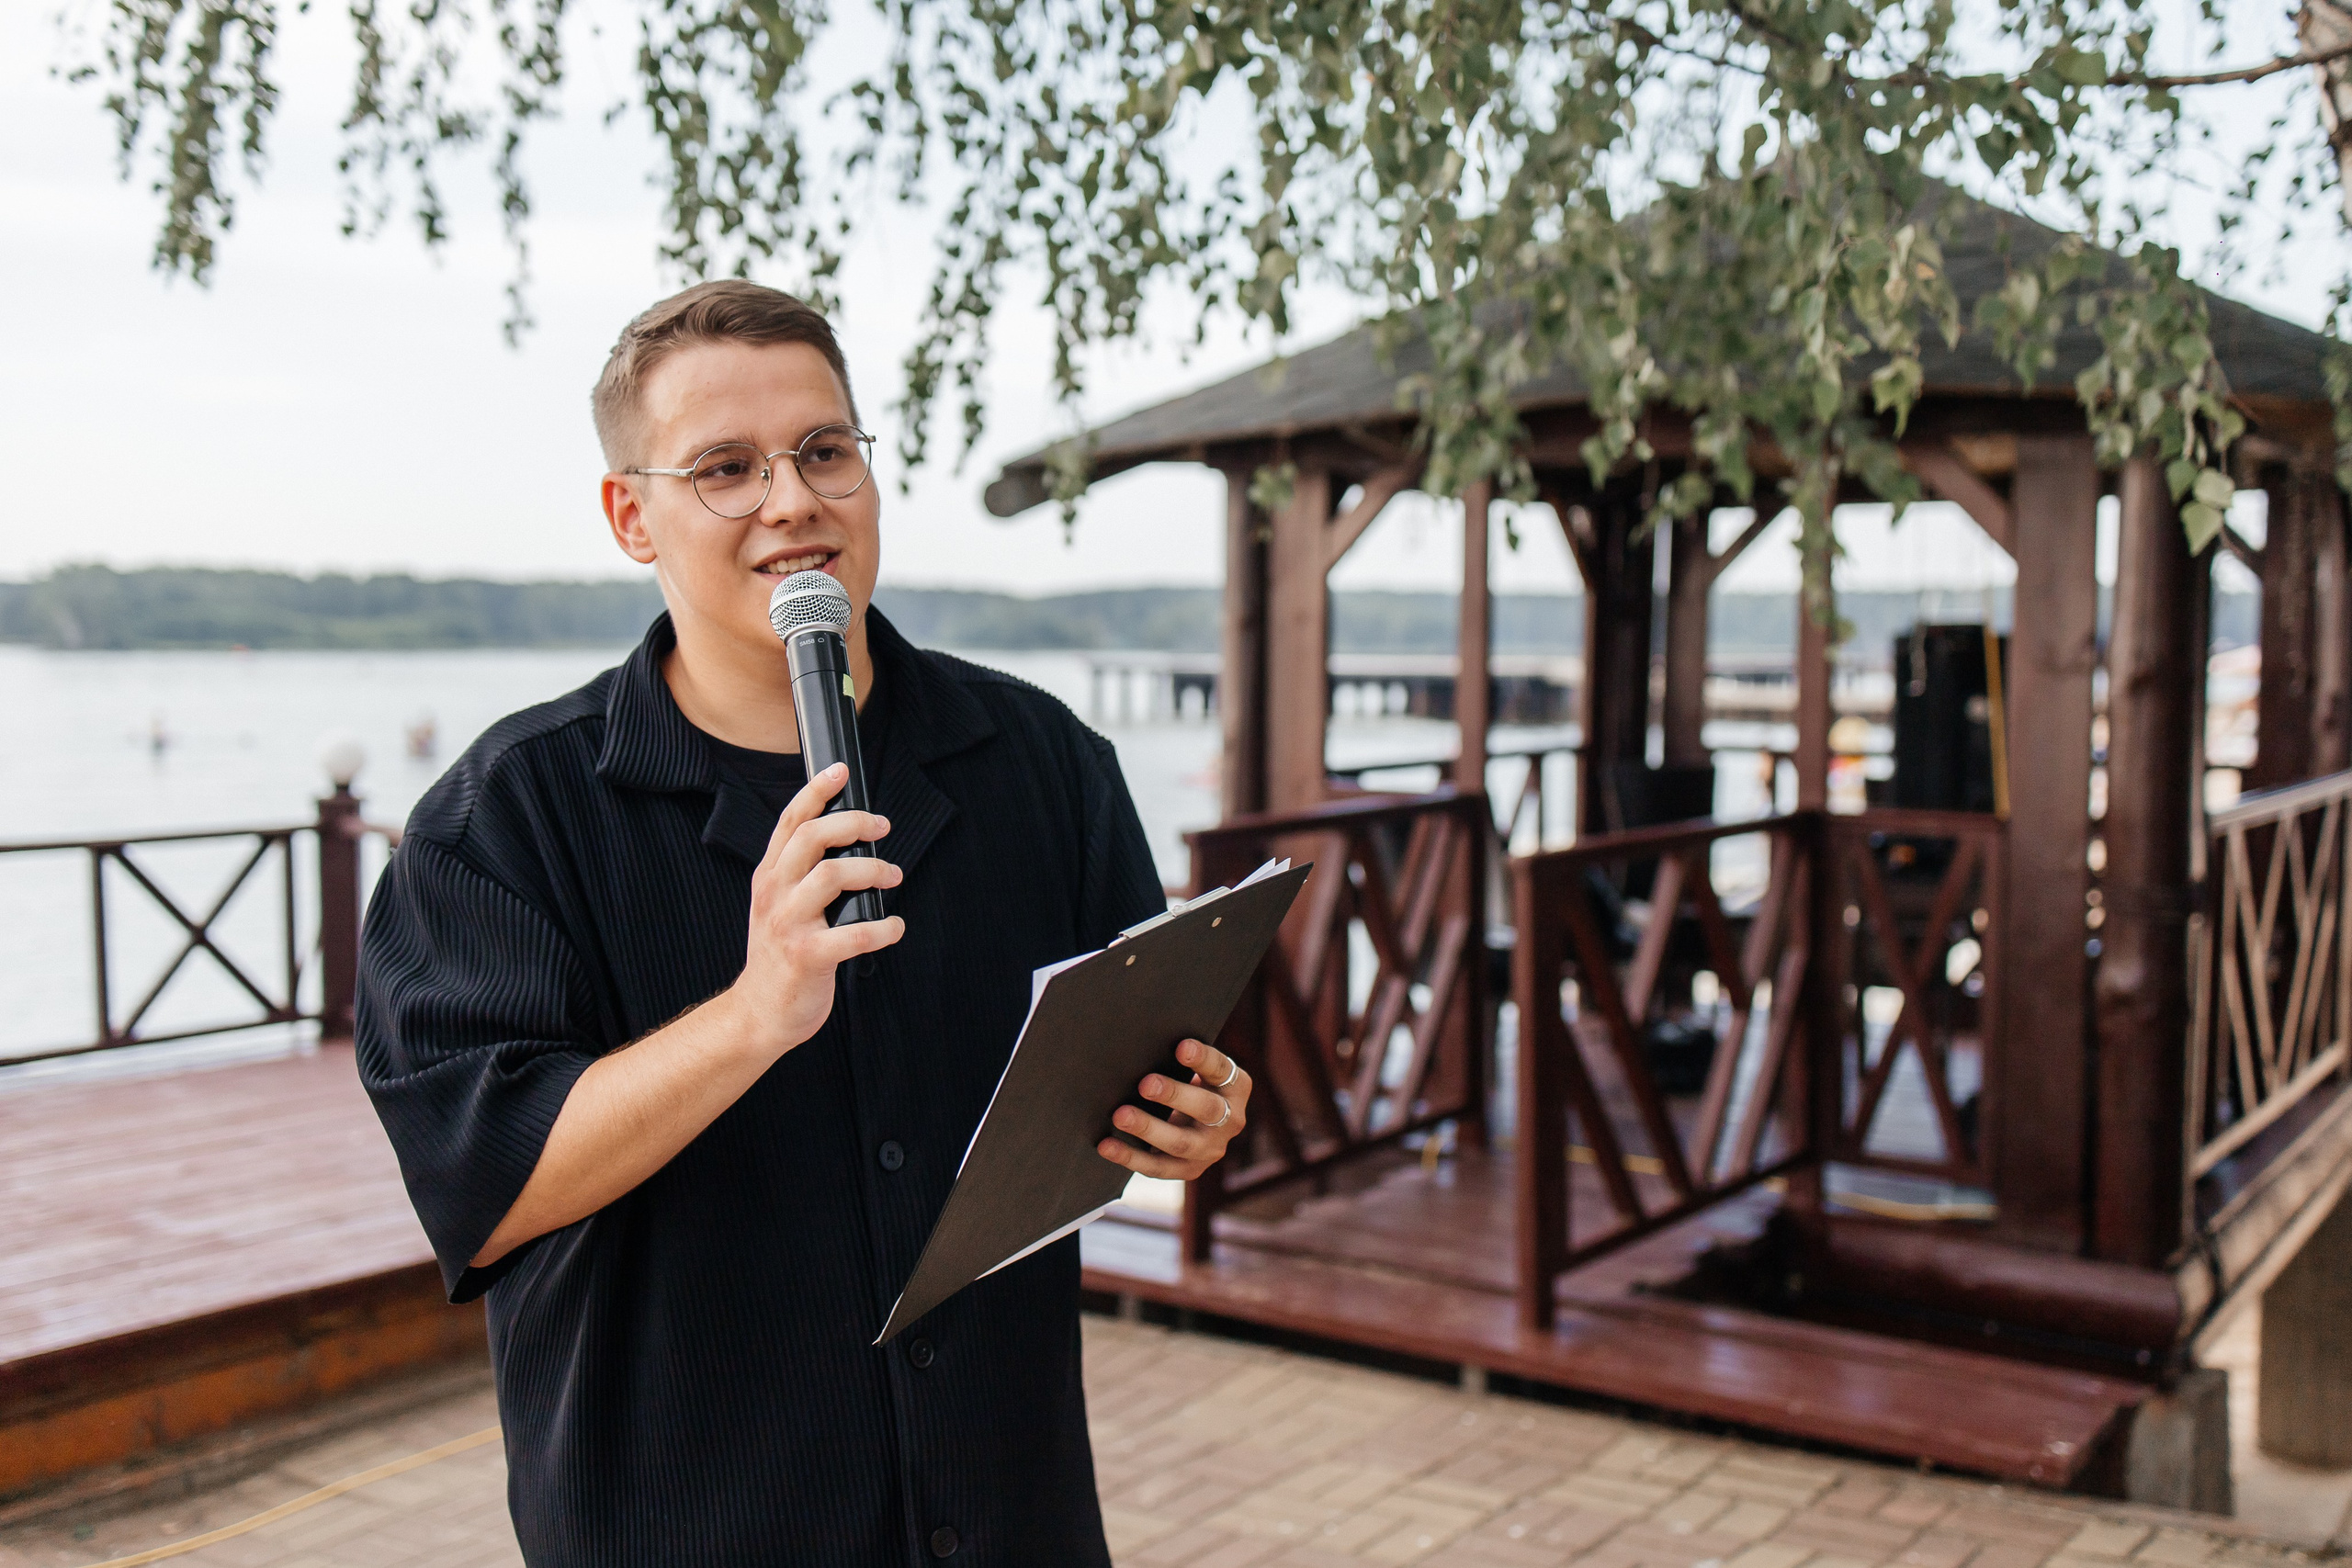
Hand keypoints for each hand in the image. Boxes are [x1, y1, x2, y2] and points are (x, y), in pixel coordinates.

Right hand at [725, 761, 904, 1058]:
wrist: (759, 1013)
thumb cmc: (779, 955)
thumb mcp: (777, 905)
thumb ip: (801, 873)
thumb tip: (848, 838)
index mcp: (768, 877)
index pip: (790, 822)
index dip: (816, 791)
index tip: (840, 771)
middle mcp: (774, 894)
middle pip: (813, 838)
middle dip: (855, 824)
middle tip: (883, 828)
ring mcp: (788, 925)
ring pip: (834, 876)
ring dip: (874, 870)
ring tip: (892, 876)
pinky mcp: (808, 957)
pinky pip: (854, 934)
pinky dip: (883, 928)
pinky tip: (893, 926)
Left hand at [1096, 1038, 1251, 1181]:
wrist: (1199, 1123)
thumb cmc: (1191, 1083)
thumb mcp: (1196, 1069)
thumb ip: (1181, 1060)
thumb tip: (1143, 1048)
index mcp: (1236, 1087)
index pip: (1221, 1070)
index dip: (1203, 1058)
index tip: (1182, 1047)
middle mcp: (1231, 1120)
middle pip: (1206, 1109)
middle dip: (1174, 1095)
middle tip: (1145, 1084)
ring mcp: (1211, 1150)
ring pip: (1181, 1143)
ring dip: (1149, 1129)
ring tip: (1120, 1116)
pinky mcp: (1190, 1170)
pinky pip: (1158, 1167)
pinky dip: (1130, 1156)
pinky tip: (1107, 1146)